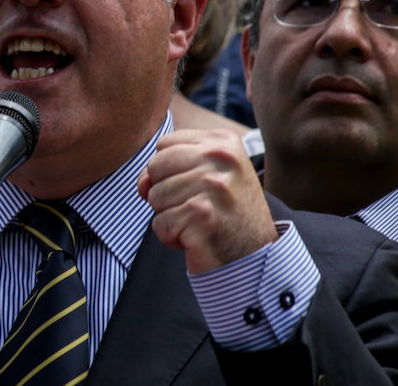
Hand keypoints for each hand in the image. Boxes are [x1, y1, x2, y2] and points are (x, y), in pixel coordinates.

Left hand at [136, 129, 278, 273]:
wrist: (255, 255)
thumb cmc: (225, 214)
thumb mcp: (205, 175)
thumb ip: (169, 166)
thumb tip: (142, 183)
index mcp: (223, 142)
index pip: (164, 144)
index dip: (168, 170)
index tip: (195, 187)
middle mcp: (221, 158)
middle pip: (155, 166)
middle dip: (165, 192)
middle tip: (196, 207)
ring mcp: (213, 185)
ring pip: (154, 196)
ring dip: (170, 216)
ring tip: (198, 222)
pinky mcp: (202, 214)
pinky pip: (160, 223)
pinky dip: (172, 237)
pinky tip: (196, 238)